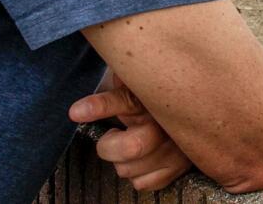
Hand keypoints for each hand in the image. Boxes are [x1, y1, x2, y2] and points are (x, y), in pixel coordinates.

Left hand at [69, 72, 192, 190]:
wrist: (185, 111)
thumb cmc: (151, 99)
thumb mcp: (134, 84)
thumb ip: (119, 79)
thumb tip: (98, 81)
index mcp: (155, 98)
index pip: (124, 101)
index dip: (100, 106)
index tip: (77, 112)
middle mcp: (169, 125)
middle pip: (131, 147)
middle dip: (109, 146)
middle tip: (112, 135)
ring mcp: (177, 150)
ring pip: (129, 170)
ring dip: (123, 161)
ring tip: (132, 144)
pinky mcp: (178, 169)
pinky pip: (142, 183)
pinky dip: (137, 174)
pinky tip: (144, 158)